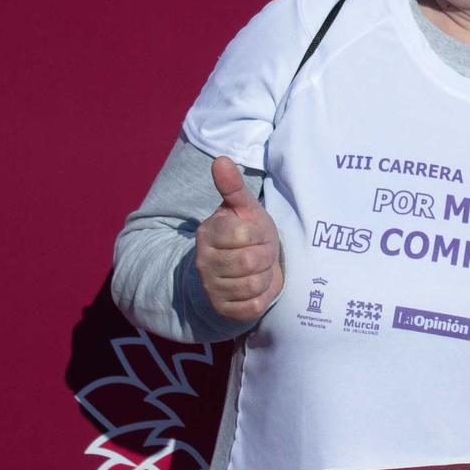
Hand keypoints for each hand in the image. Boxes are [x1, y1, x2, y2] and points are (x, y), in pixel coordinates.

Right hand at [195, 156, 283, 322]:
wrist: (241, 270)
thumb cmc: (246, 234)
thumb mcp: (243, 209)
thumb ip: (233, 186)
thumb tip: (220, 159)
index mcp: (209, 233)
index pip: (243, 234)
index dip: (259, 233)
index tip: (257, 233)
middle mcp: (204, 262)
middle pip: (250, 261)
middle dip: (265, 255)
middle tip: (261, 252)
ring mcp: (212, 287)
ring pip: (253, 284)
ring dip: (264, 276)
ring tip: (258, 269)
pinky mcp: (224, 310)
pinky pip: (253, 306)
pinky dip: (262, 296)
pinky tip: (255, 287)